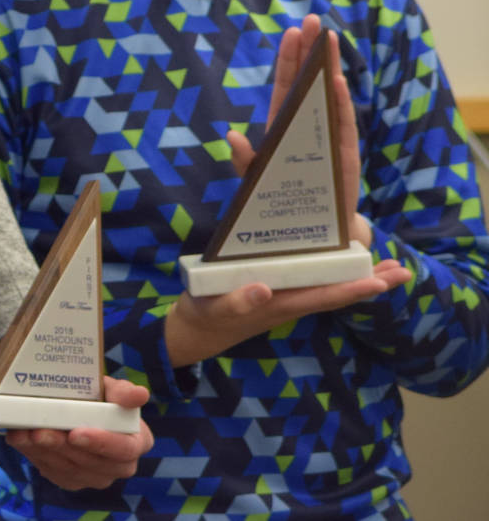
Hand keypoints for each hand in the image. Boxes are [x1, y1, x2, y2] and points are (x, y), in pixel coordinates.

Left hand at [3, 377, 153, 490]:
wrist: (79, 407)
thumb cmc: (101, 398)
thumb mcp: (112, 389)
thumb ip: (124, 392)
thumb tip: (139, 394)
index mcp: (136, 441)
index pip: (124, 449)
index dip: (101, 443)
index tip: (76, 433)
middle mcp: (120, 465)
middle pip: (92, 463)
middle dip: (62, 447)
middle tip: (39, 432)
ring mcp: (96, 476)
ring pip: (69, 469)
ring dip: (44, 451)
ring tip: (25, 434)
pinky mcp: (72, 479)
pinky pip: (52, 472)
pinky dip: (33, 455)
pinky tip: (20, 439)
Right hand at [164, 260, 410, 365]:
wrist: (195, 332)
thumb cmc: (204, 316)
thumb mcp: (213, 307)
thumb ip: (237, 301)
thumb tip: (264, 288)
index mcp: (279, 304)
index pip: (324, 296)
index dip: (352, 288)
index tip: (380, 280)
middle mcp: (290, 302)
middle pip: (338, 293)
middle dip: (370, 283)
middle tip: (403, 271)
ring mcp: (286, 298)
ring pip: (330, 288)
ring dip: (359, 278)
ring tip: (387, 266)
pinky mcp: (278, 293)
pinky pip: (315, 283)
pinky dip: (335, 274)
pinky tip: (344, 266)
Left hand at [225, 14, 372, 247]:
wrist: (313, 240)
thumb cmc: (283, 206)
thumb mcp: (255, 181)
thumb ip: (243, 160)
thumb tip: (232, 135)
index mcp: (285, 129)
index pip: (286, 86)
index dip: (288, 60)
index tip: (291, 31)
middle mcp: (309, 129)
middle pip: (309, 83)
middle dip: (311, 52)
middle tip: (314, 19)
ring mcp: (329, 141)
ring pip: (330, 97)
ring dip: (329, 69)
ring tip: (329, 39)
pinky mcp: (344, 159)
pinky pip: (343, 127)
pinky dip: (342, 105)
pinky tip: (339, 81)